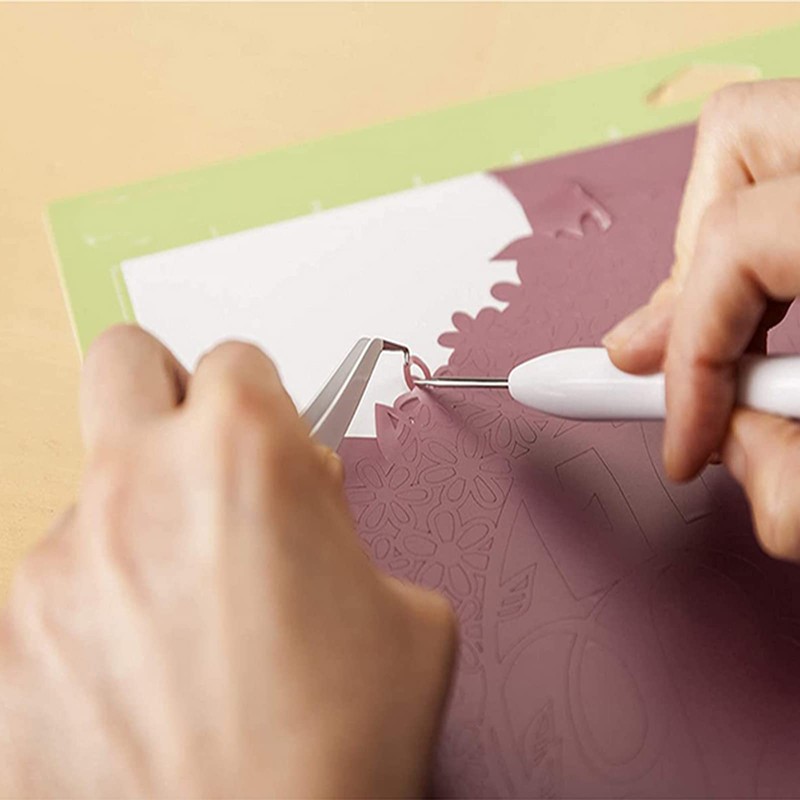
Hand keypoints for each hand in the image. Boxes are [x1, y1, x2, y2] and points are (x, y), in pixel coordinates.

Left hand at [0, 326, 455, 797]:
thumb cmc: (340, 745)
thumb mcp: (403, 609)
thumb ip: (341, 528)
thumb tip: (300, 504)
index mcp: (244, 454)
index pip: (238, 360)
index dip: (263, 401)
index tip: (269, 441)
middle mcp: (137, 485)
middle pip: (126, 362)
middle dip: (167, 391)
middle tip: (199, 456)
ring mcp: (56, 564)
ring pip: (90, 493)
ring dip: (136, 528)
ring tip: (187, 620)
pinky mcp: (7, 645)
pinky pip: (54, 593)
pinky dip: (96, 613)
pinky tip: (143, 679)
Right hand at [603, 79, 799, 559]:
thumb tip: (737, 479)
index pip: (738, 247)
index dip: (687, 362)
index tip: (682, 448)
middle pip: (740, 138)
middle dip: (684, 262)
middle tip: (660, 359)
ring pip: (758, 135)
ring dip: (713, 237)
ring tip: (711, 332)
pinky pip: (789, 170)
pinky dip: (756, 244)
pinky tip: (763, 309)